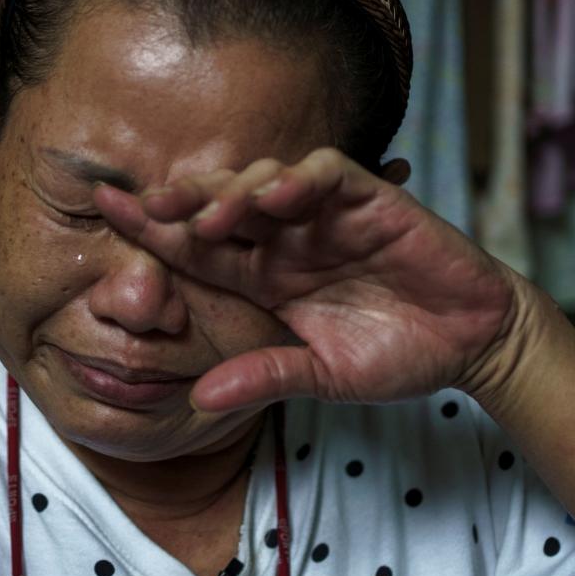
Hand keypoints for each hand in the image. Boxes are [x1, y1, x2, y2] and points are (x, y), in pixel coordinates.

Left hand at [92, 147, 530, 414]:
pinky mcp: (371, 199)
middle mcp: (285, 239)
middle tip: (144, 205)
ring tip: (212, 217)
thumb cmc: (398, 355)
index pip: (196, 248)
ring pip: (263, 179)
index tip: (103, 210)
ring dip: (234, 192)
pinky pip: (327, 174)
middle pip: (219, 204)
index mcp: (264, 277)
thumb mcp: (322, 377)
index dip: (151, 228)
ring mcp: (325, 215)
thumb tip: (196, 401)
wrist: (471, 344)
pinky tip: (278, 199)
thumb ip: (264, 377)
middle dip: (180, 201)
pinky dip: (300, 180)